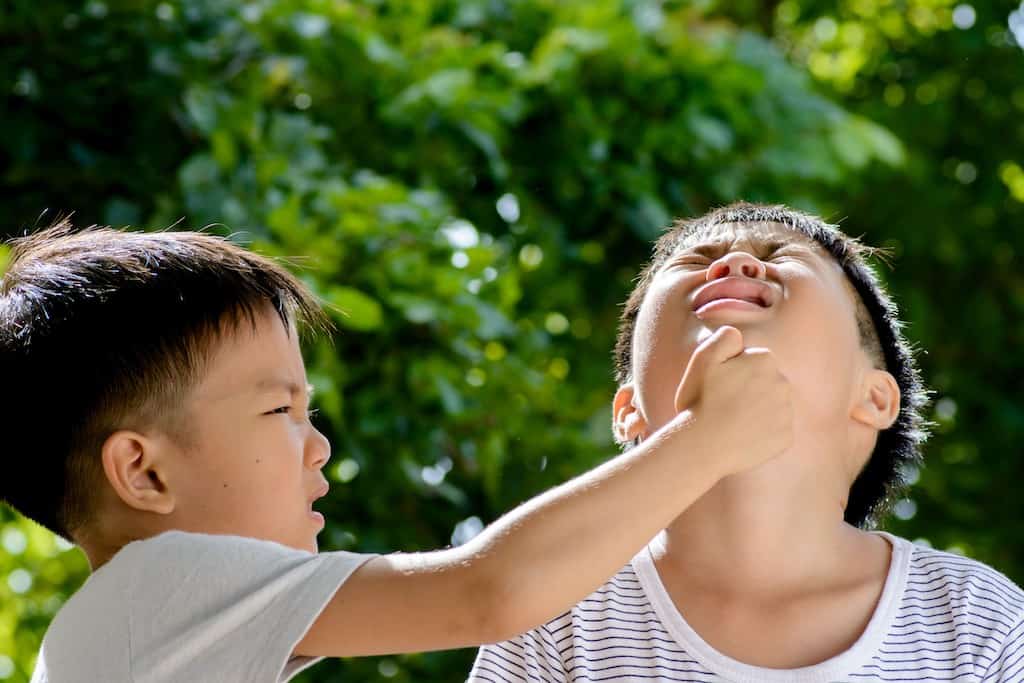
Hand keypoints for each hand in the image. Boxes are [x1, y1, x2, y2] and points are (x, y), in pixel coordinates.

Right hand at [673, 326, 792, 476]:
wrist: (703, 446)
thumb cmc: (700, 401)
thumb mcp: (703, 358)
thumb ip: (725, 336)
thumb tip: (739, 336)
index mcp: (765, 360)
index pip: (754, 361)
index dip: (735, 372)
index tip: (720, 385)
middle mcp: (783, 383)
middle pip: (767, 383)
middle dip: (750, 390)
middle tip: (724, 404)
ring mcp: (786, 413)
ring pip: (772, 407)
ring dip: (756, 411)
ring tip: (731, 422)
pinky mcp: (786, 438)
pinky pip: (776, 431)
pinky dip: (762, 433)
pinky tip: (741, 436)